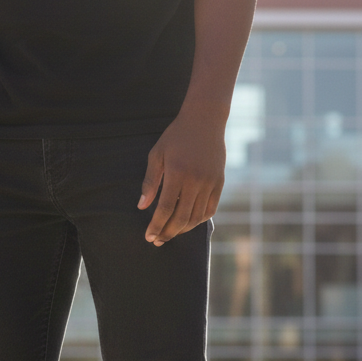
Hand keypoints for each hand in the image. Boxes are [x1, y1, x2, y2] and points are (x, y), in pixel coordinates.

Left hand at [138, 107, 226, 244]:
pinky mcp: (219, 182)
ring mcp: (210, 182)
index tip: (148, 236)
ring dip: (182, 230)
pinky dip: (198, 220)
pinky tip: (187, 223)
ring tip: (170, 234)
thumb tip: (142, 207)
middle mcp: (195, 180)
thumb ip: (150, 182)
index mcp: (177, 173)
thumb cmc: (176, 136)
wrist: (205, 120)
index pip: (165, 209)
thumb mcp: (157, 154)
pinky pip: (210, 209)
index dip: (156, 226)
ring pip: (196, 217)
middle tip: (157, 241)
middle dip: (167, 233)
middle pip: (181, 218)